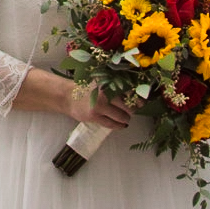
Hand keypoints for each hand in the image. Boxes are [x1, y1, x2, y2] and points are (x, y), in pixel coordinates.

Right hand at [14, 67, 130, 128]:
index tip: (141, 102)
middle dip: (132, 110)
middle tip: (132, 110)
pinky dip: (119, 125)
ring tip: (126, 118)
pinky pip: (112, 124)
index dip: (138, 98)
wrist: (67, 96)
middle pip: (128, 106)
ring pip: (121, 117)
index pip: (129, 91)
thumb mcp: (101, 82)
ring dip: (126, 119)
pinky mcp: (94, 117)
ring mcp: (99, 106)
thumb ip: (116, 86)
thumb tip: (136, 96)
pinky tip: (121, 125)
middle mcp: (105, 94)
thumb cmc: (87, 89)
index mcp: (108, 83)